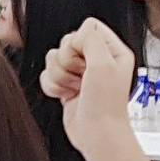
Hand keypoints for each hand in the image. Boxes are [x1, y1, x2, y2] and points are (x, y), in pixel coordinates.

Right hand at [43, 17, 137, 149]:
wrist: (96, 133)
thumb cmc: (105, 105)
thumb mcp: (103, 64)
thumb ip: (90, 39)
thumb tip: (76, 35)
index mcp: (113, 50)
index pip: (88, 27)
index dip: (79, 42)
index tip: (86, 59)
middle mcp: (97, 59)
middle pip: (66, 42)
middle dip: (67, 62)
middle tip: (82, 76)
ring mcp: (80, 73)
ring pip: (53, 59)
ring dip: (59, 76)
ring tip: (76, 88)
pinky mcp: (66, 85)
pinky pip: (47, 76)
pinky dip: (52, 87)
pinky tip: (67, 96)